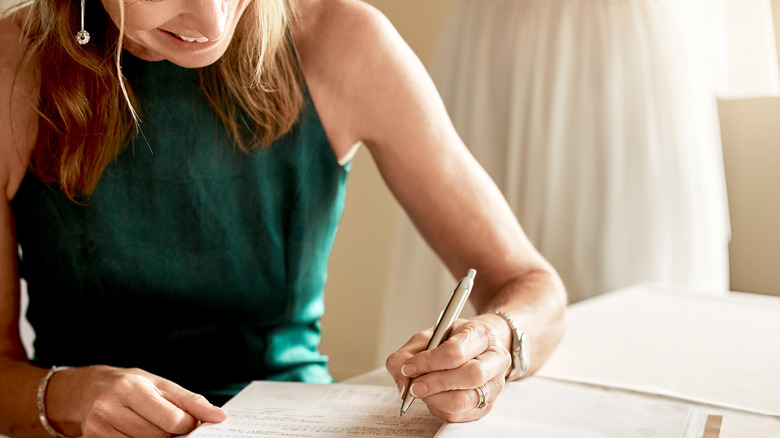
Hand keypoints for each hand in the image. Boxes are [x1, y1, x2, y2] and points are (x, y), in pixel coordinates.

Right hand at [67, 366, 226, 436]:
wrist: (91, 390)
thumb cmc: (133, 386)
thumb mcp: (163, 385)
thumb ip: (192, 401)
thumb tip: (219, 417)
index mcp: (131, 388)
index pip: (171, 420)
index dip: (187, 425)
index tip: (189, 422)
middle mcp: (110, 407)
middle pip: (158, 436)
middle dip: (173, 434)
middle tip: (173, 425)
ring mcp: (98, 427)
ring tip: (154, 426)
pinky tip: (140, 433)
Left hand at [385, 318, 511, 421]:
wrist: (474, 348)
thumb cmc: (452, 341)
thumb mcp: (427, 338)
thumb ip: (406, 355)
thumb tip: (403, 384)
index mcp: (481, 335)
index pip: (456, 351)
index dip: (428, 362)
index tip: (409, 367)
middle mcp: (495, 359)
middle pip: (470, 376)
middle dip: (436, 383)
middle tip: (415, 386)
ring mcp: (494, 384)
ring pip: (466, 400)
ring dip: (436, 399)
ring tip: (423, 391)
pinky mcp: (488, 405)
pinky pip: (462, 416)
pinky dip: (441, 409)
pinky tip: (434, 397)